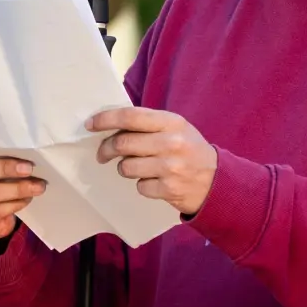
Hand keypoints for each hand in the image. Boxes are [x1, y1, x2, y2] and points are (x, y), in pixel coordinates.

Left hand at [89, 107, 216, 214]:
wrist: (217, 181)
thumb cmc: (189, 150)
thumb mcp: (175, 129)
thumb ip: (147, 124)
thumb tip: (108, 124)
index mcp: (171, 122)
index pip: (130, 117)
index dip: (106, 119)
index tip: (90, 124)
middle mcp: (171, 142)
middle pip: (122, 144)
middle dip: (106, 149)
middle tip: (103, 153)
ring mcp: (171, 167)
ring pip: (126, 167)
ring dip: (125, 168)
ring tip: (137, 167)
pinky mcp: (169, 189)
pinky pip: (139, 186)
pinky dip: (142, 185)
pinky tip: (154, 181)